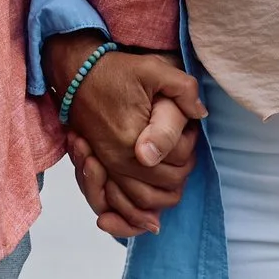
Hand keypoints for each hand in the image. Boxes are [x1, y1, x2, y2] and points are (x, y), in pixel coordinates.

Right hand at [44, 32, 204, 237]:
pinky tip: (152, 209)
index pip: (179, 159)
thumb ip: (183, 89)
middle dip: (183, 169)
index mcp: (133, 139)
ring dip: (166, 194)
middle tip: (186, 145)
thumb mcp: (154, 69)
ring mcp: (109, 165)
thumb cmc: (115, 70)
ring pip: (146, 199)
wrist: (77, 72)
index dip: (191, 143)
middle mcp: (119, 159)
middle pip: (167, 183)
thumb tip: (201, 113)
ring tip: (177, 171)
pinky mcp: (103, 166)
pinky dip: (138, 209)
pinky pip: (122, 200)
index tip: (190, 127)